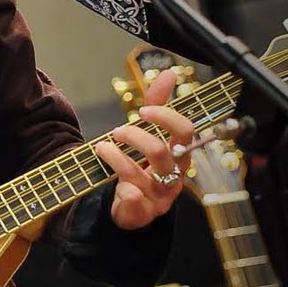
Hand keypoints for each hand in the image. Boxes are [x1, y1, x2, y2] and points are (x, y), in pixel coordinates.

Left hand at [94, 67, 193, 230]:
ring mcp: (160, 196)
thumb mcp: (149, 133)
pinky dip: (125, 192)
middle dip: (135, 136)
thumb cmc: (143, 165)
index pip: (185, 131)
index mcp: (180, 154)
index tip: (143, 110)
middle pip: (161, 151)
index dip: (165, 117)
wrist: (132, 205)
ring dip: (116, 157)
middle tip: (117, 131)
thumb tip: (169, 73)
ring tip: (101, 147)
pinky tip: (116, 185)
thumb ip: (157, 103)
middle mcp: (174, 175)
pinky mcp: (143, 213)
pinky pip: (136, 203)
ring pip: (139, 175)